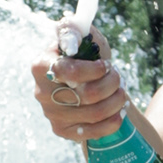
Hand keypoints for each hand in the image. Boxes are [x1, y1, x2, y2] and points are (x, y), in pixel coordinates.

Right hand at [30, 27, 125, 142]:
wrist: (85, 79)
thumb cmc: (84, 53)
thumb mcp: (80, 34)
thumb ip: (73, 29)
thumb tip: (71, 44)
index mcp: (41, 66)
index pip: (68, 72)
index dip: (95, 70)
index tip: (105, 65)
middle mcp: (42, 92)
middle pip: (88, 95)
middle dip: (112, 84)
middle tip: (118, 77)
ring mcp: (51, 114)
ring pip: (95, 113)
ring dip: (117, 101)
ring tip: (121, 91)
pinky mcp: (62, 130)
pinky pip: (93, 133)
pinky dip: (113, 121)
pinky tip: (118, 111)